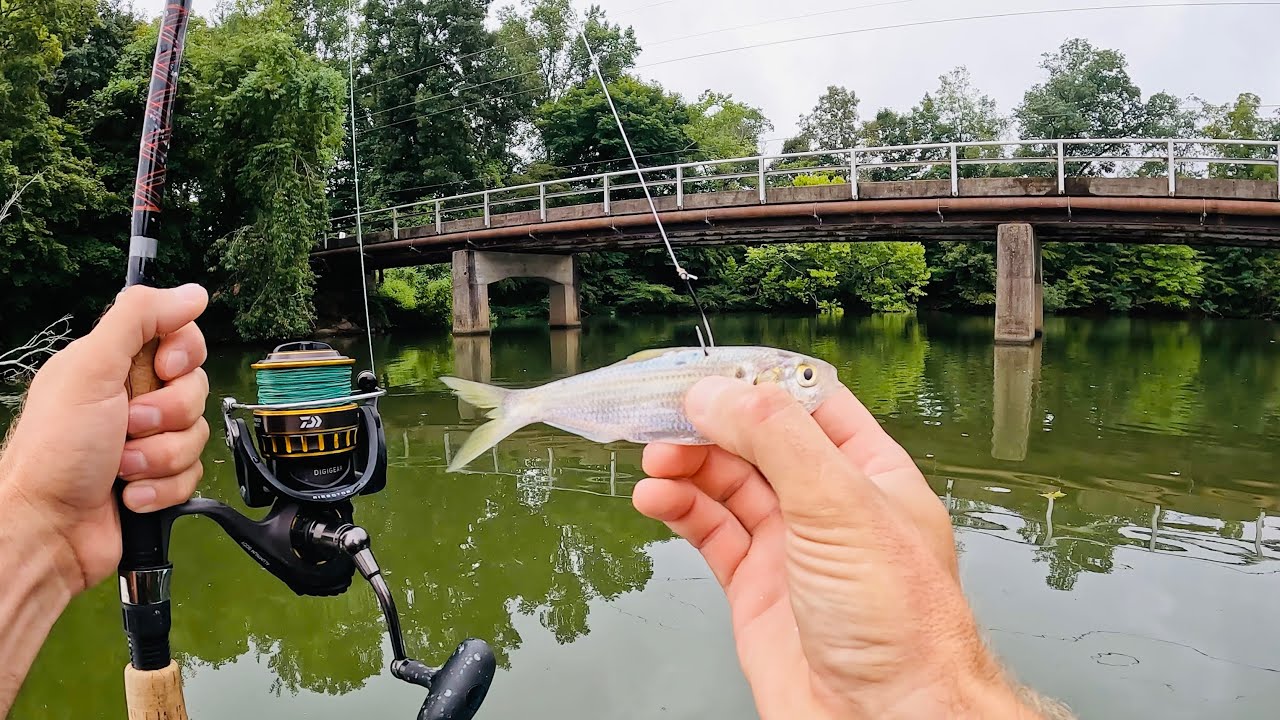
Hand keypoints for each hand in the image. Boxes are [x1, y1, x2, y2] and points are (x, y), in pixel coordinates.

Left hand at [0, 284, 209, 594]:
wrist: (48, 531)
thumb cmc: (55, 453)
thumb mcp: (91, 369)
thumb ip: (139, 319)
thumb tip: (191, 292)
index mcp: (113, 365)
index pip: (180, 339)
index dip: (183, 355)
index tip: (164, 369)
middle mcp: (131, 399)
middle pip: (195, 389)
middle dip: (167, 415)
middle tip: (128, 427)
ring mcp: (145, 442)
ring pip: (196, 435)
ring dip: (160, 457)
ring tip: (122, 469)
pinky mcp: (158, 479)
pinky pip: (192, 475)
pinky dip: (162, 488)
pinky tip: (130, 495)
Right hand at [635, 377, 1035, 719]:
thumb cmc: (902, 626)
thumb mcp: (841, 505)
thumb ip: (777, 438)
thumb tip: (719, 392)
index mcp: (868, 471)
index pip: (807, 403)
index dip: (755, 382)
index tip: (705, 371)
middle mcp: (828, 505)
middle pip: (756, 441)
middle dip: (709, 425)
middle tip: (664, 418)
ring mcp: (790, 547)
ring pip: (726, 485)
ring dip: (686, 466)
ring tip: (656, 462)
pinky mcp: (755, 587)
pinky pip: (708, 531)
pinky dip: (677, 508)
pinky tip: (656, 498)